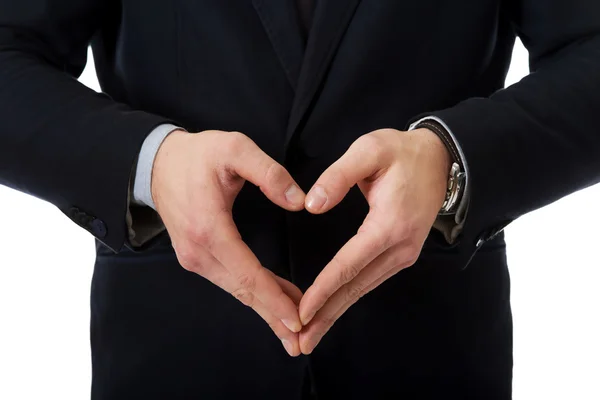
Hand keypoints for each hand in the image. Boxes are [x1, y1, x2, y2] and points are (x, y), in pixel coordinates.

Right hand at [152, 130, 305, 356]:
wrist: (157, 163)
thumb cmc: (198, 155)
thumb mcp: (235, 148)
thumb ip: (269, 173)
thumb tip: (299, 200)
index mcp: (209, 228)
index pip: (247, 273)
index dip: (273, 299)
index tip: (296, 320)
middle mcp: (198, 251)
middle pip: (242, 291)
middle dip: (272, 316)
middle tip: (299, 343)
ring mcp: (194, 257)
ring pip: (236, 289)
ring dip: (264, 308)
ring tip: (293, 329)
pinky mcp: (196, 257)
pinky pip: (230, 280)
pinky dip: (253, 293)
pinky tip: (273, 301)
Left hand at [297, 128, 451, 353]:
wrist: (440, 159)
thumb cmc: (402, 152)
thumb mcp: (369, 150)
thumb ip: (338, 176)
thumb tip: (312, 206)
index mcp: (389, 225)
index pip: (349, 265)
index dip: (323, 290)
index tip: (302, 312)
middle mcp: (399, 248)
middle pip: (356, 288)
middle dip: (326, 316)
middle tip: (301, 343)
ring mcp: (403, 254)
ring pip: (363, 289)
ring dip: (336, 312)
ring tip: (311, 335)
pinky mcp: (400, 254)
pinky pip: (370, 280)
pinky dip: (348, 297)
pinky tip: (332, 310)